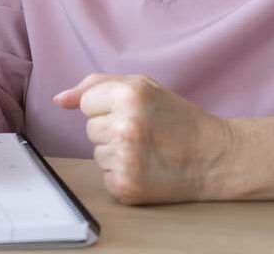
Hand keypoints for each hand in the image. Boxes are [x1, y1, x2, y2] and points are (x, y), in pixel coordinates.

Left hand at [53, 74, 235, 204]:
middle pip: (90, 128)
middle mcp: (126, 127)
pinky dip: (122, 174)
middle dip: (112, 129)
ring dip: (116, 152)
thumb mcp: (142, 86)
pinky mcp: (126, 187)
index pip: (86, 102)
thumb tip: (59, 100)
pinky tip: (146, 169)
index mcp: (129, 96)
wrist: (215, 157)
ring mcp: (126, 160)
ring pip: (96, 153)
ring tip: (147, 150)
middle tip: (145, 133)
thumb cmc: (176, 118)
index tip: (135, 112)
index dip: (109, 107)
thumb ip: (95, 86)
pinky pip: (105, 177)